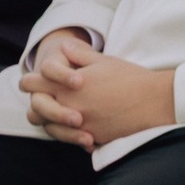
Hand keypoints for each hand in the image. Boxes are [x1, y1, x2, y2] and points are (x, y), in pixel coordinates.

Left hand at [19, 35, 176, 151]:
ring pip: (48, 128)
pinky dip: (70, 134)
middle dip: (37, 103)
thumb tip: (63, 46)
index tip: (34, 80)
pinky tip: (78, 126)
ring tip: (58, 114)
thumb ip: (79, 53)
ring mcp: (78, 125)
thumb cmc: (129, 78)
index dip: (30, 81)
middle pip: (34, 110)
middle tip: (43, 98)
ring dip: (50, 121)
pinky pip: (70, 139)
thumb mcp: (103, 61)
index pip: (32, 84)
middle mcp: (68, 107)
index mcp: (66, 86)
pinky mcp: (91, 138)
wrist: (153, 102)